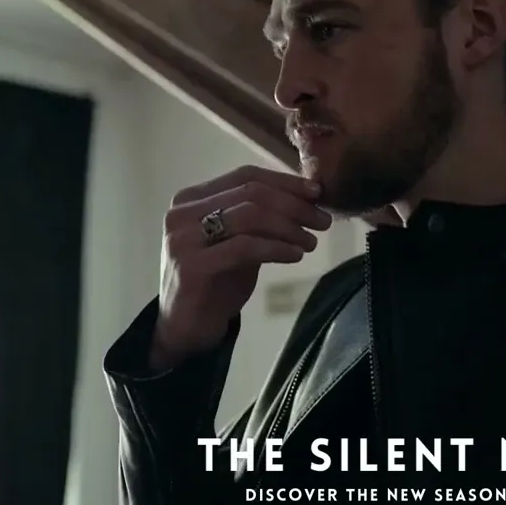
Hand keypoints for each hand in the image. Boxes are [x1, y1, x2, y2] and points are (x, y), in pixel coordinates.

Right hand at [151, 165, 331, 367]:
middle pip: (251, 193)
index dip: (285, 182)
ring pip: (250, 215)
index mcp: (191, 198)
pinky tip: (295, 255)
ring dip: (289, 227)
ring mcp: (183, 238)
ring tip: (310, 242)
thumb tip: (307, 199)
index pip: (245, 176)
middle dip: (294, 205)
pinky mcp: (191, 266)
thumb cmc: (214, 284)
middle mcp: (182, 212)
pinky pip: (245, 247)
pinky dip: (276, 248)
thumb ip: (260, 219)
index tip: (318, 193)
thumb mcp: (238, 243)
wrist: (183, 329)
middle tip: (323, 221)